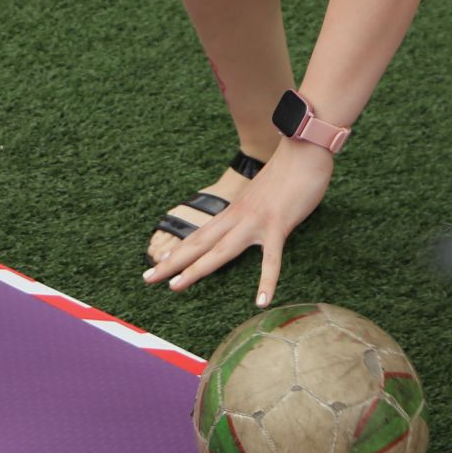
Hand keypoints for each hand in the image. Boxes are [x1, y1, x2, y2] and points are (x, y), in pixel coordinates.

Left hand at [143, 138, 334, 307]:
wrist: (304, 151)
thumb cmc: (288, 174)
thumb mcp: (261, 196)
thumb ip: (251, 213)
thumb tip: (246, 224)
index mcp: (234, 211)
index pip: (200, 235)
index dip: (178, 250)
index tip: (158, 262)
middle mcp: (237, 217)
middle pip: (199, 243)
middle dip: (172, 262)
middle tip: (147, 278)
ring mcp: (255, 221)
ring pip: (220, 250)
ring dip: (196, 269)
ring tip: (175, 287)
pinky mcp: (278, 225)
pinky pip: (271, 259)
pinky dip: (266, 281)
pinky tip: (261, 301)